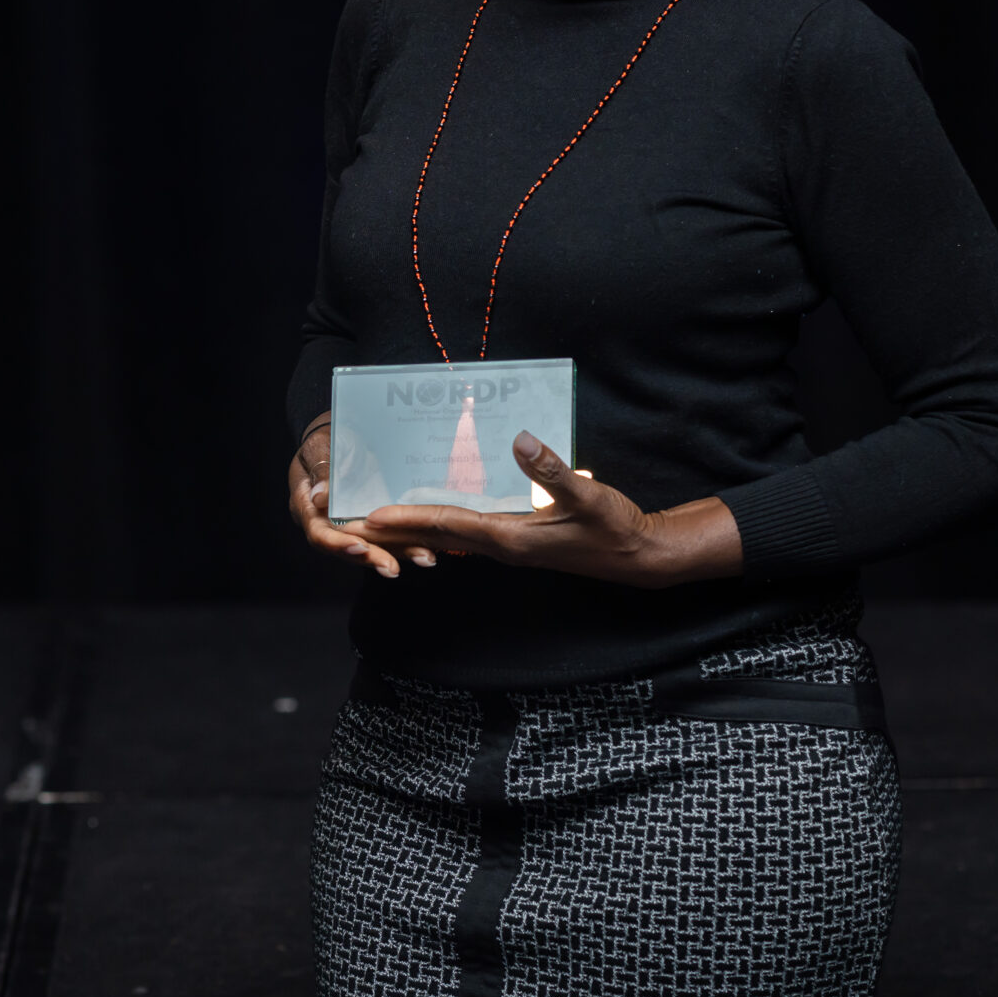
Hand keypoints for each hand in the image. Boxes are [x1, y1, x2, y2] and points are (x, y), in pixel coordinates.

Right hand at [286, 411, 439, 578]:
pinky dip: (406, 544)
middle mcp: (327, 523)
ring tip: (423, 559)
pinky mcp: (371, 522)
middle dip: (372, 558)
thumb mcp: (320, 448)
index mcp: (307, 508)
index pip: (320, 534)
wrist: (343, 436)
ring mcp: (350, 525)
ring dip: (396, 556)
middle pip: (346, 549)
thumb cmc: (326, 439)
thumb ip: (320, 470)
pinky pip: (387, 537)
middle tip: (392, 568)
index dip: (339, 544)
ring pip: (371, 548)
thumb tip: (319, 498)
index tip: (360, 546)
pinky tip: (428, 549)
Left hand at [352, 431, 743, 588]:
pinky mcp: (520, 540)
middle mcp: (503, 546)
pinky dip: (446, 522)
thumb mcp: (588, 494)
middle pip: (438, 537)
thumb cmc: (615, 528)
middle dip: (398, 530)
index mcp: (511, 539)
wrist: (641, 556)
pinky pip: (470, 532)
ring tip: (382, 516)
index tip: (369, 517)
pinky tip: (435, 508)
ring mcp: (511, 545)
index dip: (407, 519)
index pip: (447, 526)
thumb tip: (519, 440)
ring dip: (417, 527)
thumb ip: (553, 470)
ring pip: (451, 537)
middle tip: (356, 523)